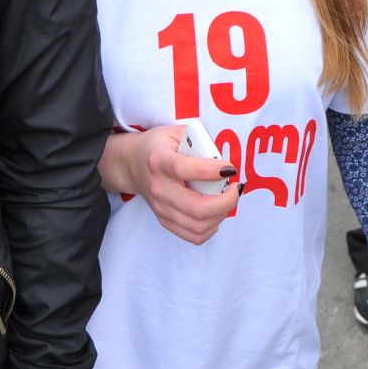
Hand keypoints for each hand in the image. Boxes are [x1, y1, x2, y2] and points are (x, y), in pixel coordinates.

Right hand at [102, 127, 238, 244]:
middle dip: (226, 201)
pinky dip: (212, 227)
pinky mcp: (165, 221)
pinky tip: (215, 212)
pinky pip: (194, 235)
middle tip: (235, 188)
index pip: (187, 170)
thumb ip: (200, 141)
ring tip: (226, 199)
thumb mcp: (176, 133)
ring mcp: (161, 208)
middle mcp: (159, 188)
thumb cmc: (159, 146)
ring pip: (199, 226)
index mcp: (159, 160)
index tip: (230, 168)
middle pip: (197, 208)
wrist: (132, 164)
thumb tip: (223, 161)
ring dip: (221, 214)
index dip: (213, 171)